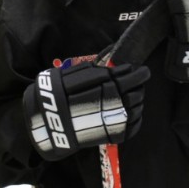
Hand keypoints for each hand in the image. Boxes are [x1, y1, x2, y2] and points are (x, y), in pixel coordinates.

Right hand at [23, 62, 148, 160]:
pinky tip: (134, 111)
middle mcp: (109, 103)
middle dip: (139, 81)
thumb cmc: (57, 96)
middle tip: (142, 75)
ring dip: (139, 98)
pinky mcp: (114, 136)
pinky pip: (134, 126)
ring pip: (136, 107)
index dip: (134, 70)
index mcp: (99, 86)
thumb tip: (110, 52)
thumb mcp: (69, 75)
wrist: (47, 124)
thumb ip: (92, 67)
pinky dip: (137, 118)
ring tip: (136, 92)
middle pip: (134, 90)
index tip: (137, 67)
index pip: (125, 75)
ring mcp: (112, 121)